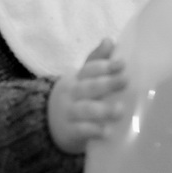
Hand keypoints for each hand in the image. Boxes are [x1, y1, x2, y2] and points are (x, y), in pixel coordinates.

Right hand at [48, 37, 126, 153]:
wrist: (45, 123)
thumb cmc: (75, 97)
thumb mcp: (81, 78)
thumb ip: (97, 60)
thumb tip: (110, 40)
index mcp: (78, 78)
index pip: (90, 69)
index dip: (105, 66)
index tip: (122, 64)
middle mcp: (73, 94)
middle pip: (90, 87)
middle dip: (108, 84)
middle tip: (126, 81)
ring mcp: (70, 113)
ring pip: (86, 109)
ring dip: (103, 110)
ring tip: (120, 110)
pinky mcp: (70, 132)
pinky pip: (82, 131)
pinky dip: (94, 131)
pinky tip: (107, 132)